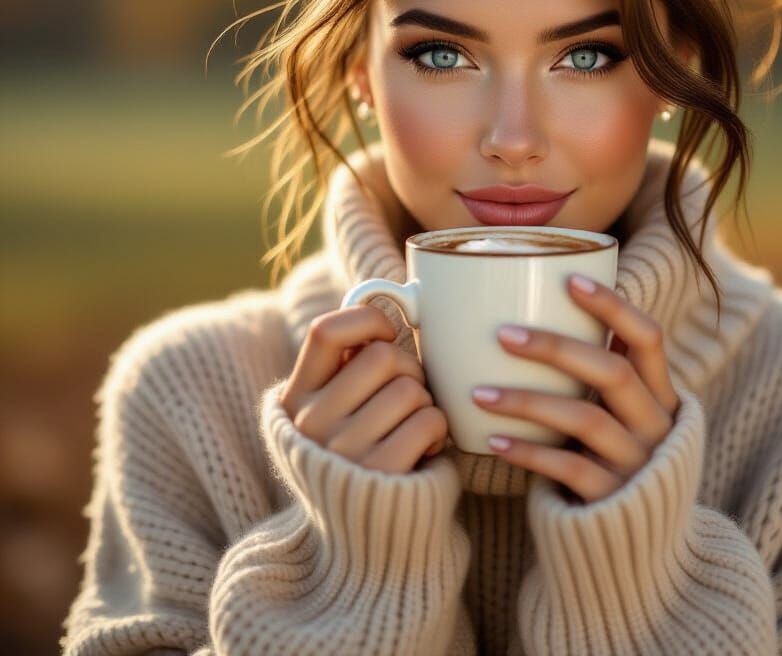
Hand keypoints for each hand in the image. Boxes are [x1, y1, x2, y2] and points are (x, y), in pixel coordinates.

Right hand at [280, 306, 449, 473]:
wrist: (363, 535)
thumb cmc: (360, 451)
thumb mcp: (333, 410)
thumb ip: (347, 365)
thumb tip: (389, 295)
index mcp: (296, 398)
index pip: (326, 331)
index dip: (366, 320)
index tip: (386, 336)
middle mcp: (311, 423)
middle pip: (382, 356)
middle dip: (410, 368)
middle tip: (408, 393)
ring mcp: (343, 452)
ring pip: (410, 388)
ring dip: (425, 403)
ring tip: (412, 425)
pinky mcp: (380, 475)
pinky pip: (428, 421)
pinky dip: (437, 430)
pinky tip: (424, 447)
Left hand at [471, 274, 680, 503]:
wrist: (636, 540)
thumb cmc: (613, 455)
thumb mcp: (623, 413)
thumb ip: (603, 372)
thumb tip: (546, 306)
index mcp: (662, 395)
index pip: (649, 338)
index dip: (614, 306)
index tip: (570, 280)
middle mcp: (656, 426)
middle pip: (613, 373)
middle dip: (557, 348)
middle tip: (503, 334)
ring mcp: (637, 465)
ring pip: (584, 420)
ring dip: (527, 402)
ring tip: (478, 393)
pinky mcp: (612, 499)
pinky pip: (567, 469)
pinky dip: (528, 453)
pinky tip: (492, 441)